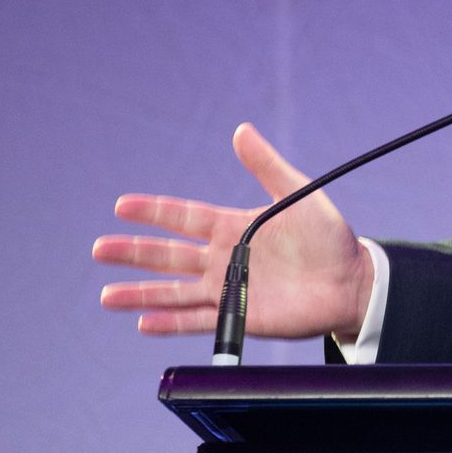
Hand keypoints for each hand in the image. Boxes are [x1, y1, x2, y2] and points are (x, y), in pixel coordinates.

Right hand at [94, 123, 374, 340]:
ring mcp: (228, 289)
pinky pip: (199, 321)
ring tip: (108, 295)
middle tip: (100, 249)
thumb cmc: (329, 237)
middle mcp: (224, 258)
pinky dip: (171, 322)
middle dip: (134, 252)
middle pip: (168, 255)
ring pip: (174, 291)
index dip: (154, 212)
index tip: (122, 206)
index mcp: (234, 227)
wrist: (351, 281)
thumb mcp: (298, 194)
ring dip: (141, 294)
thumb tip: (241, 130)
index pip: (184, 217)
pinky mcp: (239, 317)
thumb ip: (267, 165)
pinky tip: (145, 322)